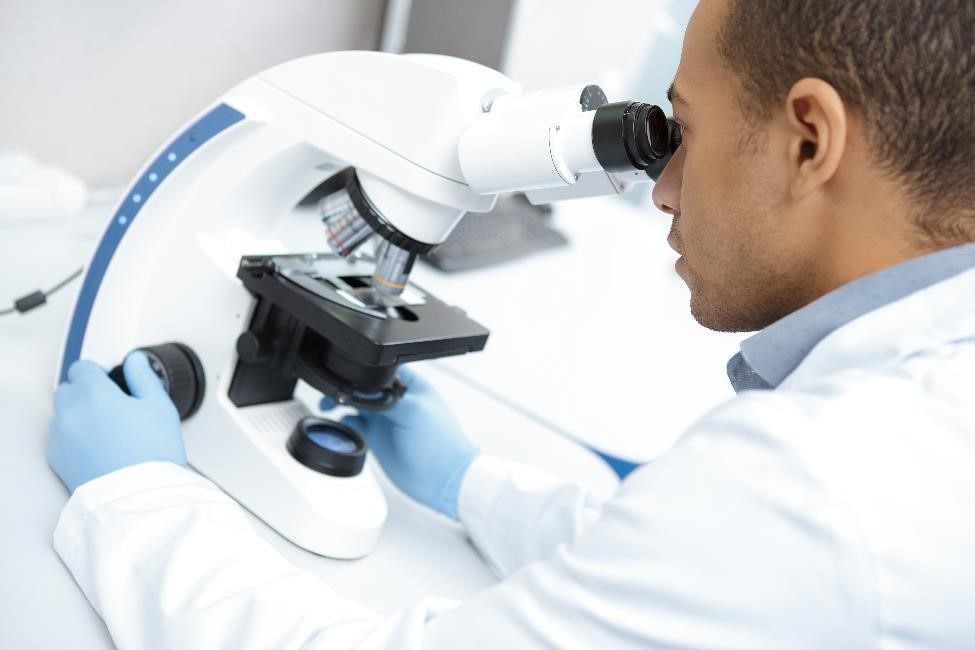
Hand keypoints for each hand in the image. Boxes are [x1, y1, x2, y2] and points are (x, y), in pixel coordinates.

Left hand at [48, 352, 185, 491]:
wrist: (139, 496)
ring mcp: (60, 437)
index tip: (111, 383)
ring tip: (108, 431)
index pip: (82, 368)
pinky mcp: (57, 460)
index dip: (99, 373)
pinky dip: (75, 439)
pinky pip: (61, 439)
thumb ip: (144, 377)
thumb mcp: (160, 406)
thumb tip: (136, 361)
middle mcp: (70, 411)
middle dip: (86, 393)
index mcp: (94, 392)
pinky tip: (99, 448)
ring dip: (79, 415)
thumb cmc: (152, 453)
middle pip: (68, 389)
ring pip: (63, 415)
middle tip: (112, 407)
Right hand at [320, 367, 477, 519]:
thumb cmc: (442, 444)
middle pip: (365, 387)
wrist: (443, 480)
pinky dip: (347, 424)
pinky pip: (356, 427)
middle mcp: (397, 402)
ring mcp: (387, 421)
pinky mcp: (378, 439)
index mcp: (412, 387)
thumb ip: (387, 399)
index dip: (365, 372)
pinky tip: (345, 426)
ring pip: (358, 406)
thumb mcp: (415, 411)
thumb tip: (362, 393)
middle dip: (348, 388)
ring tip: (330, 406)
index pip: (383, 371)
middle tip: (332, 393)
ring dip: (343, 405)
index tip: (348, 375)